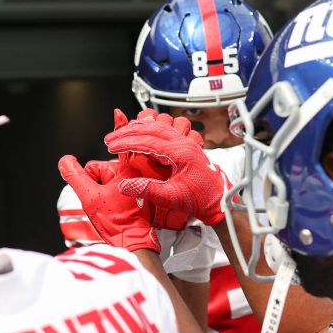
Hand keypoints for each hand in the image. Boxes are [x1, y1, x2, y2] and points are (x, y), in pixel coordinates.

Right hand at [58, 154, 159, 252]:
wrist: (132, 243)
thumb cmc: (115, 222)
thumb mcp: (89, 197)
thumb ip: (75, 177)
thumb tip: (65, 161)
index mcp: (125, 168)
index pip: (92, 167)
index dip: (88, 185)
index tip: (98, 199)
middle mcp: (134, 175)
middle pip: (99, 177)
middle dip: (95, 192)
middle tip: (103, 207)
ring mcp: (136, 187)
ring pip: (104, 188)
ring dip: (101, 199)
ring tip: (109, 212)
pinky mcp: (136, 199)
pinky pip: (113, 196)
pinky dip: (110, 205)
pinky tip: (114, 214)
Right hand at [105, 110, 227, 225]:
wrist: (222, 204)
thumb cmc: (201, 201)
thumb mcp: (172, 198)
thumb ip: (147, 190)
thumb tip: (124, 186)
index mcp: (181, 152)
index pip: (147, 140)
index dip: (126, 142)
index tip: (111, 145)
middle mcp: (184, 144)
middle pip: (151, 129)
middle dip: (128, 132)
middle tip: (110, 139)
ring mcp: (187, 144)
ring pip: (159, 128)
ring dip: (139, 129)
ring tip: (122, 133)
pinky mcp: (188, 148)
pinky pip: (167, 133)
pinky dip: (150, 132)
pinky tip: (142, 136)